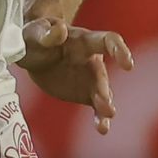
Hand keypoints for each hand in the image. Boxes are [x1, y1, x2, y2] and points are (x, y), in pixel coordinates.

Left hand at [17, 16, 133, 134]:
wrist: (30, 52)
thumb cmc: (35, 35)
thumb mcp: (35, 31)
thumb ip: (47, 32)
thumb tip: (61, 29)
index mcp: (82, 40)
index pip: (106, 41)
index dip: (119, 50)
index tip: (127, 63)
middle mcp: (91, 59)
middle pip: (102, 73)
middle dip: (103, 88)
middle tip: (105, 102)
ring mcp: (89, 78)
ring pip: (102, 92)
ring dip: (105, 104)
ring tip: (108, 115)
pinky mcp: (84, 93)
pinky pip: (96, 106)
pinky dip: (100, 117)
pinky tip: (103, 128)